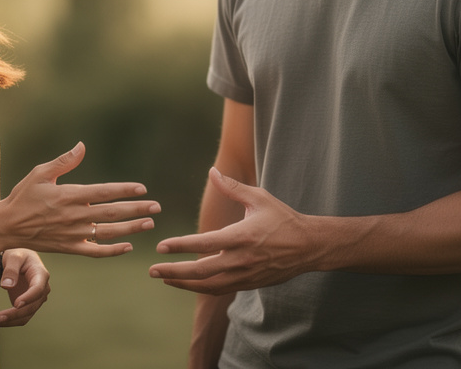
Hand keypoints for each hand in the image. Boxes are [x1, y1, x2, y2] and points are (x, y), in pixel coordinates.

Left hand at [0, 249, 47, 326]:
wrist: (18, 261)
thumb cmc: (18, 256)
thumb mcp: (14, 256)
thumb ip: (11, 269)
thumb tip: (7, 285)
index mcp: (41, 275)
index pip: (38, 289)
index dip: (28, 298)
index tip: (16, 304)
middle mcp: (42, 289)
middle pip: (31, 307)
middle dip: (13, 314)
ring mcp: (35, 299)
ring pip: (25, 316)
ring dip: (9, 321)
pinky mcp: (27, 306)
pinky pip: (20, 318)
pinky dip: (8, 321)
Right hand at [1, 142, 160, 256]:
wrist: (7, 226)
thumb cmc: (23, 196)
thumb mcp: (40, 173)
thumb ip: (64, 161)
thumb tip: (82, 146)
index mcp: (69, 195)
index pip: (104, 192)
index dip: (125, 190)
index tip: (142, 189)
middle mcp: (75, 215)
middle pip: (112, 212)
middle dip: (137, 209)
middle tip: (156, 207)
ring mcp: (73, 234)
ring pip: (108, 232)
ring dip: (131, 228)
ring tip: (149, 224)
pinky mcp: (70, 248)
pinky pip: (95, 252)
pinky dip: (112, 250)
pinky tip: (127, 246)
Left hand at [149, 168, 313, 294]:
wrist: (308, 246)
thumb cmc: (282, 218)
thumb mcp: (259, 198)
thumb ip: (232, 187)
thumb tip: (212, 171)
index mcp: (242, 236)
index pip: (204, 244)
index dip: (180, 246)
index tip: (161, 246)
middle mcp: (241, 259)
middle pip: (201, 271)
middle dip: (174, 271)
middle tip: (152, 269)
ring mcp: (245, 275)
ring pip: (208, 285)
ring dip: (183, 283)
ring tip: (164, 278)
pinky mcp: (248, 284)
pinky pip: (220, 289)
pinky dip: (201, 288)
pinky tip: (187, 283)